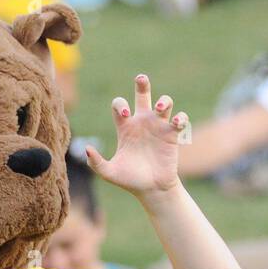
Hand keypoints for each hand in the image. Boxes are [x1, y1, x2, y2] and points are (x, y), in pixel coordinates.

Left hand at [86, 74, 189, 201]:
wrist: (151, 190)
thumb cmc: (130, 180)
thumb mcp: (109, 173)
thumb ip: (96, 163)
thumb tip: (86, 149)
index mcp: (126, 128)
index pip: (119, 105)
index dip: (121, 105)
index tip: (125, 114)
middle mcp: (142, 123)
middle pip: (142, 95)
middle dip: (142, 84)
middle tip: (141, 78)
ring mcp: (159, 127)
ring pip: (165, 102)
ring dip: (165, 100)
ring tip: (161, 108)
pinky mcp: (172, 135)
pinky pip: (180, 119)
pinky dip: (180, 117)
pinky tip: (176, 122)